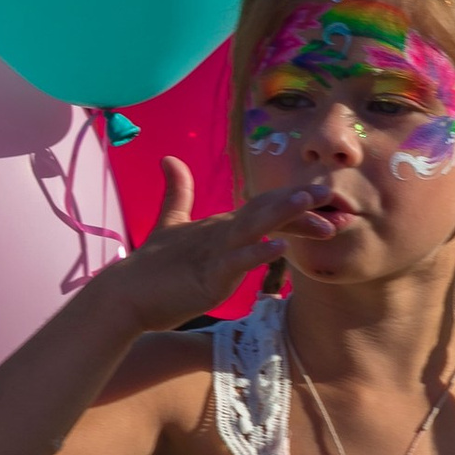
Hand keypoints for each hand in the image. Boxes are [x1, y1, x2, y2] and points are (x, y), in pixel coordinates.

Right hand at [105, 155, 338, 331]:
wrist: (124, 296)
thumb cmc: (151, 266)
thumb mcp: (170, 225)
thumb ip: (176, 193)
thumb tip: (169, 158)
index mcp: (220, 225)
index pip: (263, 208)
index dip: (293, 205)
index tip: (324, 203)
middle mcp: (221, 232)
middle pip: (264, 211)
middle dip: (298, 205)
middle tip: (330, 196)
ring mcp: (214, 253)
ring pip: (252, 228)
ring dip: (281, 215)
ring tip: (307, 203)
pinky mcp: (207, 276)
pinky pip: (236, 262)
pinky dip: (257, 253)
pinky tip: (279, 247)